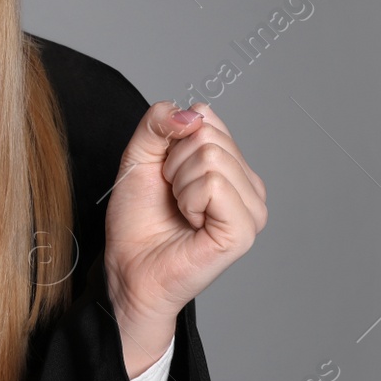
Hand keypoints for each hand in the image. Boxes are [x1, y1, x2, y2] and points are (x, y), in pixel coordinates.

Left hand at [104, 102, 265, 374]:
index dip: (171, 142)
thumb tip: (193, 113)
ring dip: (180, 184)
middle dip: (174, 164)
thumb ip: (157, 122)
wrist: (128, 267)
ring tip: (181, 210)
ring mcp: (251, 209)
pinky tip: (191, 221)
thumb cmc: (137, 220)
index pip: (205, 117)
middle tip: (172, 196)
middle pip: (208, 135)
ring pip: (212, 157)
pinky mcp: (243, 231)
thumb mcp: (139, 156)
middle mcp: (248, 185)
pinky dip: (189, 199)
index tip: (166, 174)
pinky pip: (215, 185)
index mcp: (231, 165)